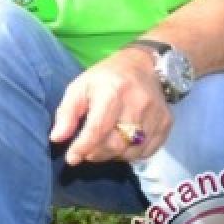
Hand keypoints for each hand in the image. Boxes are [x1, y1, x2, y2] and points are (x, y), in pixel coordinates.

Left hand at [48, 47, 172, 164]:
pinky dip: (131, 154)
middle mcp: (137, 104)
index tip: (71, 158)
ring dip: (113, 156)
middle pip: (116, 144)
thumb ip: (67, 113)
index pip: (98, 129)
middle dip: (96, 154)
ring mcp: (155, 115)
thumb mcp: (79, 87)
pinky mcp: (166, 123)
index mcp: (113, 92)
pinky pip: (148, 151)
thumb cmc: (105, 78)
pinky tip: (121, 145)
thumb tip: (56, 138)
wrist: (143, 65)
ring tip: (103, 147)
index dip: (83, 147)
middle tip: (86, 151)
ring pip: (132, 152)